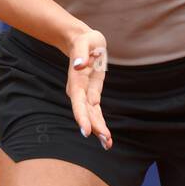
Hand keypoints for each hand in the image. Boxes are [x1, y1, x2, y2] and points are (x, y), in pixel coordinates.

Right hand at [67, 29, 111, 149]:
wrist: (82, 42)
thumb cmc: (84, 41)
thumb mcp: (84, 41)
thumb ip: (80, 53)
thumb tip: (78, 65)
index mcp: (77, 81)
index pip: (79, 102)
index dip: (82, 117)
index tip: (86, 131)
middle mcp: (79, 91)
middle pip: (86, 113)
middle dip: (95, 128)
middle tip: (106, 142)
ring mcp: (85, 93)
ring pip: (91, 115)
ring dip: (99, 130)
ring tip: (108, 144)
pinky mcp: (92, 93)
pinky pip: (96, 111)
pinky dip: (100, 123)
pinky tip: (105, 135)